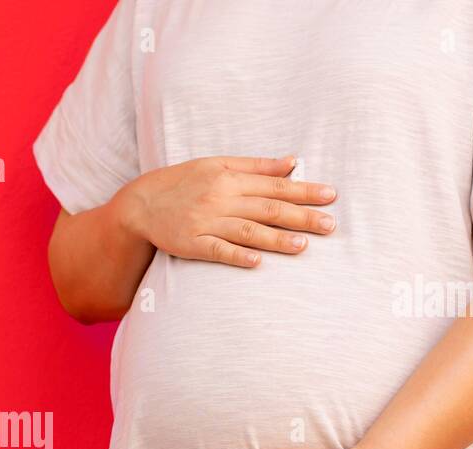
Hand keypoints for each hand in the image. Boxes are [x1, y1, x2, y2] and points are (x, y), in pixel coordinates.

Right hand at [116, 155, 336, 266]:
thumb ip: (256, 166)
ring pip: (247, 230)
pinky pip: (217, 251)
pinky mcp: (191, 244)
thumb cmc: (183, 182)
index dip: (304, 190)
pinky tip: (256, 263)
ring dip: (275, 238)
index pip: (275, 185)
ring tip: (303, 246)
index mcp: (230, 178)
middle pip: (267, 208)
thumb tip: (293, 161)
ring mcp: (206, 223)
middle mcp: (220, 199)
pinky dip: (236, 256)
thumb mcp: (218, 165)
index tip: (331, 196)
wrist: (141, 203)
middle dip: (301, 216)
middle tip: (330, 225)